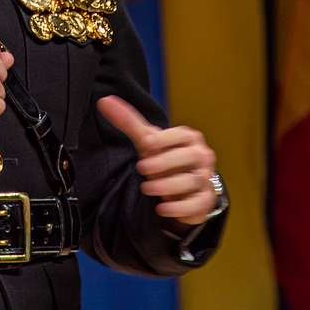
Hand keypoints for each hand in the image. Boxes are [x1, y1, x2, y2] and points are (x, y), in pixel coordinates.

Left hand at [97, 95, 217, 225]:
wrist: (182, 186)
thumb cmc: (164, 157)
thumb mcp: (147, 141)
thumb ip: (128, 122)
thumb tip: (104, 101)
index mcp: (189, 138)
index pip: (181, 135)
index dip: (164, 139)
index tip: (146, 144)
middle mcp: (201, 156)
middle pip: (189, 157)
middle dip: (165, 162)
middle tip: (142, 167)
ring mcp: (205, 178)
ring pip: (192, 181)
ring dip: (168, 185)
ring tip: (147, 188)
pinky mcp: (204, 200)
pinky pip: (197, 204)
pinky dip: (179, 208)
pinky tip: (161, 209)